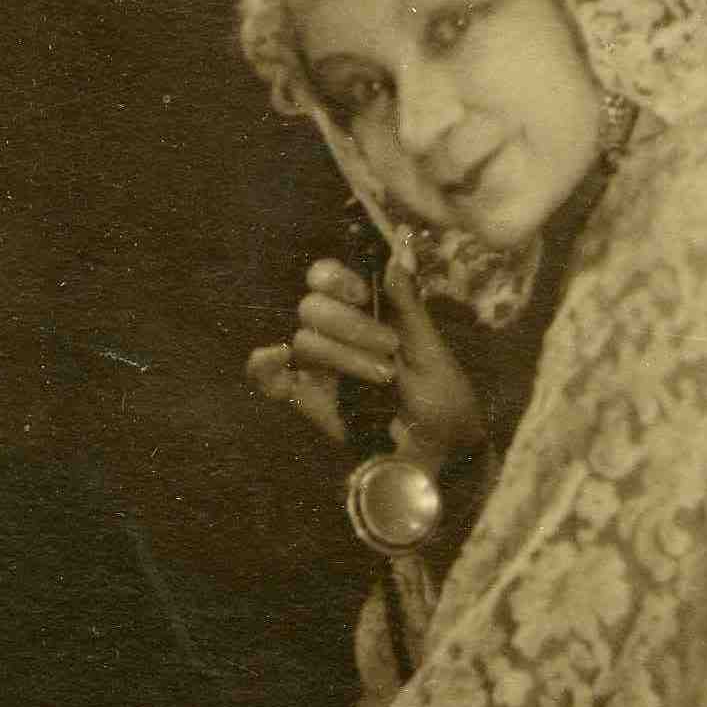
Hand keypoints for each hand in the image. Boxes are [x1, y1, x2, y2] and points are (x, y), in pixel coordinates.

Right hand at [246, 255, 485, 467]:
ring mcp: (318, 366)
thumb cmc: (442, 399)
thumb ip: (407, 305)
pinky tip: (273, 357)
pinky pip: (270, 378)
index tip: (362, 294)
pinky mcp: (305, 398)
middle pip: (312, 308)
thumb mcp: (431, 350)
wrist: (439, 454)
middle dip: (351, 326)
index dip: (336, 278)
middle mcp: (336, 333)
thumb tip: (398, 252)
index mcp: (364, 311)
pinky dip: (265, 367)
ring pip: (305, 341)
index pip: (327, 276)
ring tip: (383, 379)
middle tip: (389, 350)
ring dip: (344, 357)